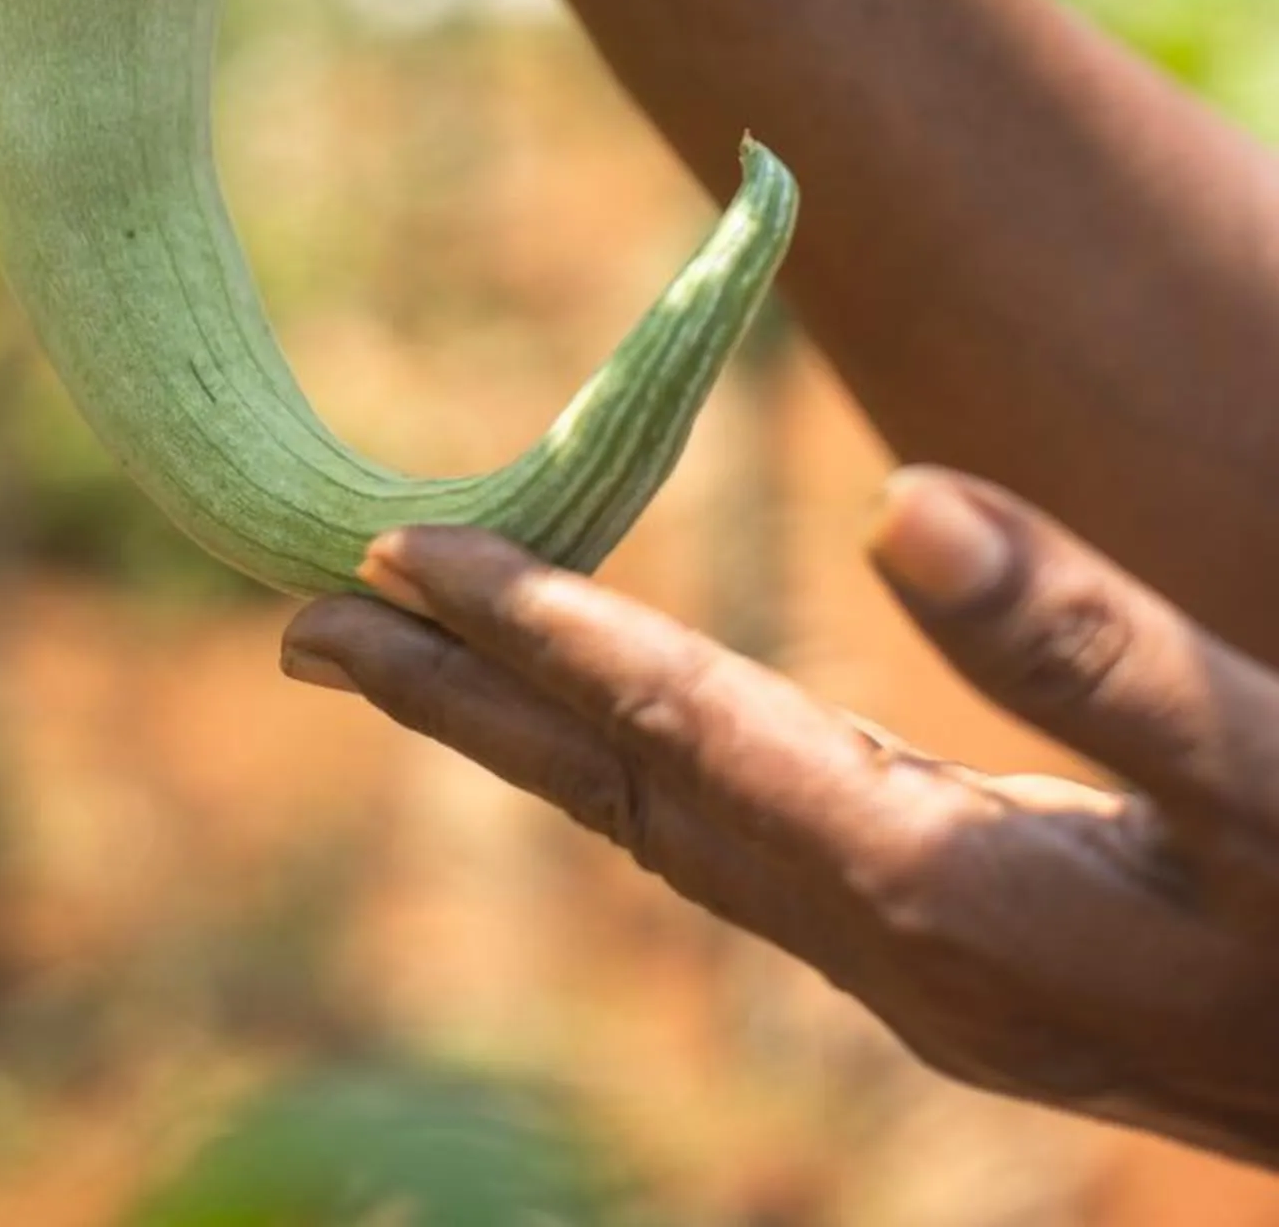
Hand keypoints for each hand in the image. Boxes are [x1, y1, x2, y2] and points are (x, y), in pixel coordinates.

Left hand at [279, 472, 1278, 1165]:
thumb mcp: (1263, 766)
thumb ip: (1086, 647)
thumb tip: (893, 507)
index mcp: (942, 894)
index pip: (683, 736)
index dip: (538, 630)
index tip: (390, 553)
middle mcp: (900, 952)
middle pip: (631, 802)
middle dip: (465, 704)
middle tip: (304, 620)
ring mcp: (931, 980)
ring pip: (682, 835)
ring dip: (543, 738)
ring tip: (424, 655)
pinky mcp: (975, 969)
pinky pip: (753, 852)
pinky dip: (656, 773)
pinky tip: (645, 741)